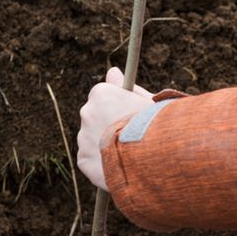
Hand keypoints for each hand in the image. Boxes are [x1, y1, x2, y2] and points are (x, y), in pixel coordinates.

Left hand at [76, 67, 153, 190]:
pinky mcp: (83, 159)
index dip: (114, 105)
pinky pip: (90, 159)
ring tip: (124, 153)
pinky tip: (117, 164)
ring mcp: (83, 137)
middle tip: (126, 135)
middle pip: (94, 117)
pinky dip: (100, 162)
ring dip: (103, 143)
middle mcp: (87, 113)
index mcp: (101, 94)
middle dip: (106, 123)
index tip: (125, 114)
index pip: (100, 96)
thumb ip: (126, 86)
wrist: (150, 156)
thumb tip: (112, 71)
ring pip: (91, 139)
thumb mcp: (146, 100)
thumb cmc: (154, 125)